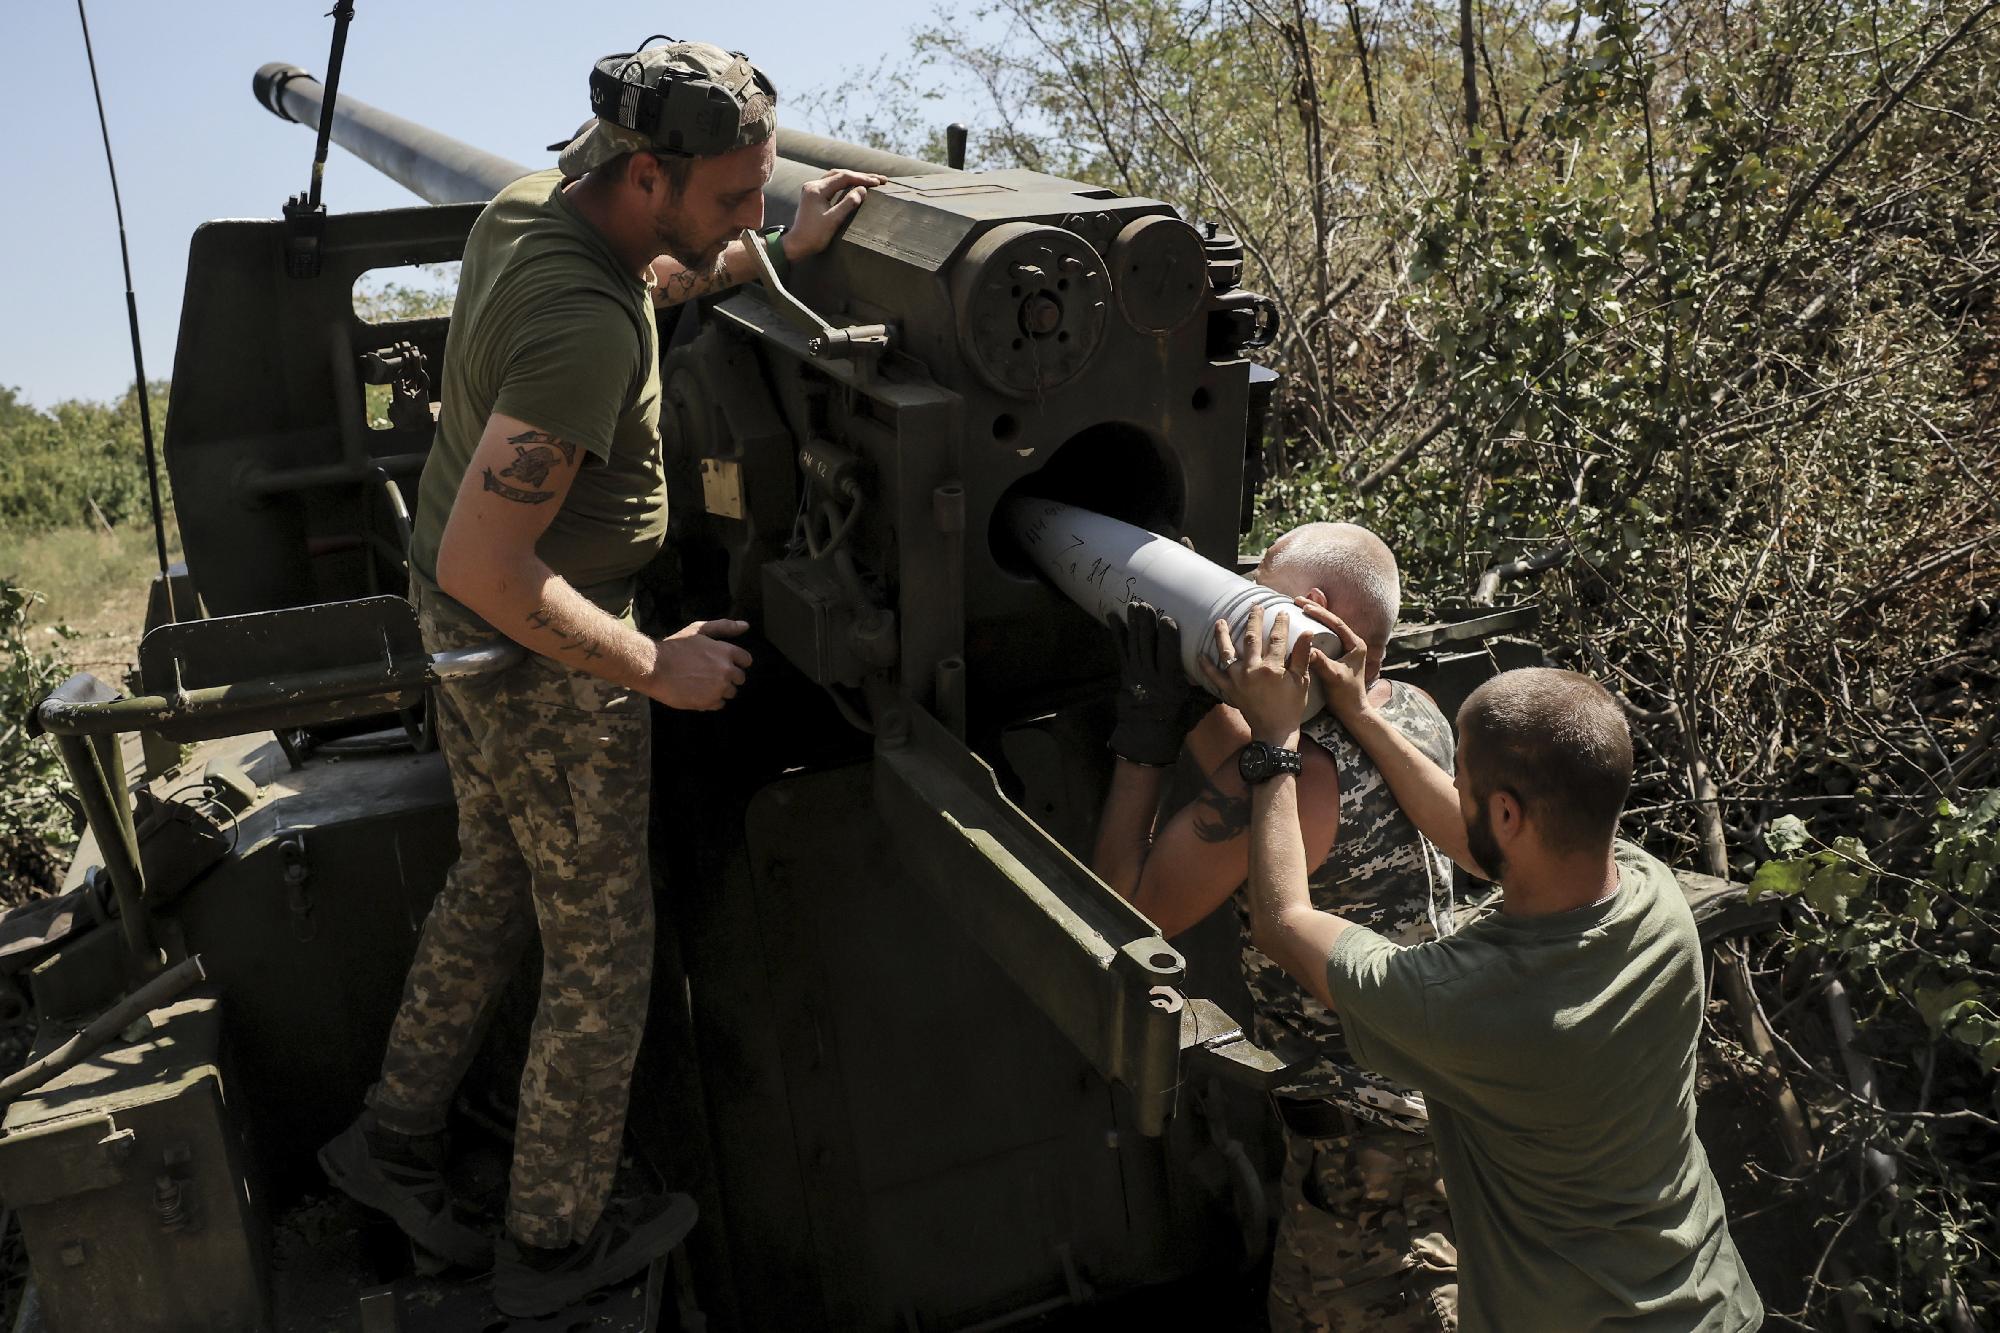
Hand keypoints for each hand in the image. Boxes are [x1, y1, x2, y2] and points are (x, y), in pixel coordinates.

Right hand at [645, 619, 751, 710]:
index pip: (746, 660)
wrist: (655, 667)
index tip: (724, 663)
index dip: (736, 661)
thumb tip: (745, 626)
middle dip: (729, 676)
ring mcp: (719, 688)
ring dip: (721, 689)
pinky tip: (699, 693)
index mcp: (726, 652)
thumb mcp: (699, 630)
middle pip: (740, 678)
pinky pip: (719, 704)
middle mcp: (727, 671)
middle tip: (711, 674)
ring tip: (703, 684)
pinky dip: (712, 700)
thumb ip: (724, 627)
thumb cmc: (675, 646)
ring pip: (730, 692)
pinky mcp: (709, 703)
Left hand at [784, 169, 886, 259]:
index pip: (844, 178)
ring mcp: (812, 189)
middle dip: (861, 176)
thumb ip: (848, 203)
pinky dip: (846, 183)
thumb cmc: (814, 236)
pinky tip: (855, 185)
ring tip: (871, 180)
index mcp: (816, 189)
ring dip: (854, 178)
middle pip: (841, 175)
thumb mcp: (833, 220)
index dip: (862, 179)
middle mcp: (813, 185)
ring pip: (837, 177)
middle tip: (881, 179)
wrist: (797, 245)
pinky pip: (832, 184)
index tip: (878, 183)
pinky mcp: (814, 195)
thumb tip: (863, 190)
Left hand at [1107, 600, 1194, 765]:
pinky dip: (1117, 633)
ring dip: (1134, 624)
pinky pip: (1121, 650)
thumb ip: (1206, 688)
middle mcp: (1150, 676)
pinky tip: (1113, 617)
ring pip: (1134, 644)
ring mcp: (1135, 674)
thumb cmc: (1175, 721)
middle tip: (1146, 605)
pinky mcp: (1125, 673)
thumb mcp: (1194, 706)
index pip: (1167, 655)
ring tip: (1134, 605)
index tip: (1168, 619)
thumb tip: (1227, 674)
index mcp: (1169, 682)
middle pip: (1147, 645)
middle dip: (1146, 624)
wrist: (1146, 737)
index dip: (1167, 636)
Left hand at [1198, 603, 1310, 744]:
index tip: (1281, 612)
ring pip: (1227, 652)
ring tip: (1220, 622)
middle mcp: (1252, 670)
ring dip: (1222, 636)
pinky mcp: (1229, 690)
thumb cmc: (1291, 707)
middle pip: (1251, 639)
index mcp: (1272, 667)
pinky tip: (1201, 655)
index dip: (1279, 623)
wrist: (1274, 731)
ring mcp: (1238, 680)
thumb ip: (1302, 656)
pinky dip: (1206, 666)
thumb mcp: (1302, 681)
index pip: (1276, 638)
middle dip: (1252, 620)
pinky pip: (1214, 676)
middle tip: (1254, 607)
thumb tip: (1308, 632)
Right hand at [1293, 599, 1370, 720]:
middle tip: (1297, 600)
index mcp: (1356, 645)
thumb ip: (1322, 662)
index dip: (1321, 613)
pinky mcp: (1337, 655)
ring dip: (1313, 617)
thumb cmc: (1346, 696)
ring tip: (1297, 607)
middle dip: (1315, 610)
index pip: (1337, 623)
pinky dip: (1312, 629)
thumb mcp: (1333, 678)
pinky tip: (1300, 626)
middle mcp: (1352, 644)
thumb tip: (1307, 649)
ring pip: (1328, 627)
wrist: (1352, 712)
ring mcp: (1344, 649)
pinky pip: (1324, 637)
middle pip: (1332, 621)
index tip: (1304, 606)